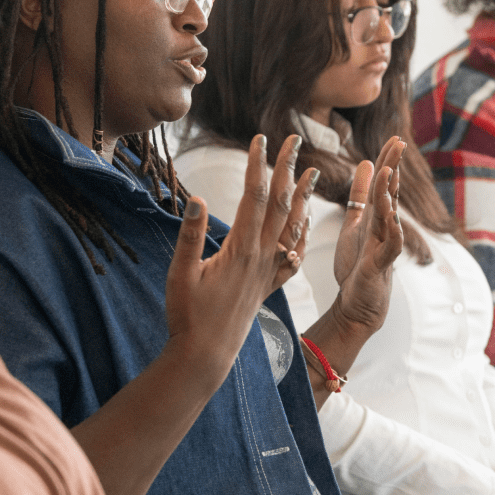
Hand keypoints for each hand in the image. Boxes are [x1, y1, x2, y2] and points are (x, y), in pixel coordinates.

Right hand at [165, 135, 313, 370]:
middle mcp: (262, 257)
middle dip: (287, 170)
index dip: (258, 165)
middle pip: (280, 205)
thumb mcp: (181, 273)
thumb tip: (196, 197)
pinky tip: (305, 227)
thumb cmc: (187, 316)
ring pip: (293, 227)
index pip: (254, 196)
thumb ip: (189, 235)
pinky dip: (301, 236)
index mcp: (241, 249)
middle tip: (296, 141)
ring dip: (303, 197)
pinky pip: (293, 256)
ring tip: (313, 173)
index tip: (261, 138)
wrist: (207, 356)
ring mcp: (269, 272)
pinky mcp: (269, 286)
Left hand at [315, 138, 404, 363]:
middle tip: (399, 143)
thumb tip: (369, 163)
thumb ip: (362, 195)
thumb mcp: (356, 223)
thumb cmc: (356, 264)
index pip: (384, 185)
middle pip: (390, 193)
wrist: (356, 304)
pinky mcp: (379, 266)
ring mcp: (383, 246)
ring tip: (389, 171)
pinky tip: (394, 219)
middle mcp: (383, 228)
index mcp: (375, 217)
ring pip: (389, 216)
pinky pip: (390, 247)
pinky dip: (393, 233)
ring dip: (390, 194)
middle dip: (393, 168)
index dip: (388, 161)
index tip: (395, 138)